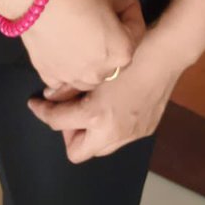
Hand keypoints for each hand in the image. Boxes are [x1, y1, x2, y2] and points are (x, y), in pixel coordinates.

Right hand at [20, 0, 145, 92]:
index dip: (133, 11)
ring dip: (93, 58)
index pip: (137, 30)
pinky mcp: (50, 76)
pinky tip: (64, 53)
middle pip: (115, 55)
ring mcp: (73, 78)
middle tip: (106, 17)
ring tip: (86, 36)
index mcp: (122, 52)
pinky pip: (64, 78)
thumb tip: (126, 1)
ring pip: (91, 73)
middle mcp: (100, 72)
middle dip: (115, 37)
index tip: (127, 0)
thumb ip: (122, 0)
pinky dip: (67, 68)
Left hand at [26, 28, 184, 162]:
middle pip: (77, 151)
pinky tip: (115, 104)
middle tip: (70, 111)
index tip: (36, 104)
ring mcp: (132, 135)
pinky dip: (110, 126)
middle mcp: (114, 133)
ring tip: (92, 106)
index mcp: (97, 116)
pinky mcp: (145, 130)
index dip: (42, 112)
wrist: (168, 53)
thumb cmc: (132, 53)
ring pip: (100, 147)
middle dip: (69, 133)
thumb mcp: (96, 69)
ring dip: (90, 132)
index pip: (58, 122)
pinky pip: (119, 137)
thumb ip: (70, 87)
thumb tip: (52, 96)